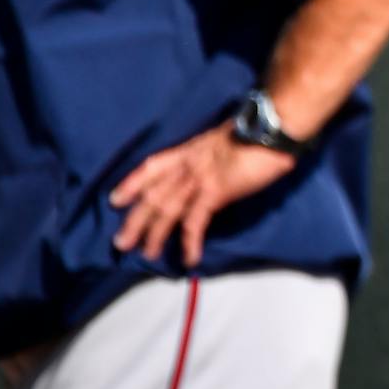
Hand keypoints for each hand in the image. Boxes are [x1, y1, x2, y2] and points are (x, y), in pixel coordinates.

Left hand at [109, 123, 296, 267]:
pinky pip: (196, 221)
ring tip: (148, 255)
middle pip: (154, 194)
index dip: (131, 184)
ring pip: (168, 209)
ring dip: (155, 235)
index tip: (116, 200)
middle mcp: (188, 164)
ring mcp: (200, 177)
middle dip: (135, 220)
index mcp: (189, 150)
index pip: (152, 167)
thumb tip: (209, 177)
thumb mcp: (224, 143)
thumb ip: (211, 159)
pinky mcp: (215, 192)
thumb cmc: (256, 134)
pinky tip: (189, 258)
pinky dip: (190, 242)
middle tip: (121, 243)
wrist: (272, 129)